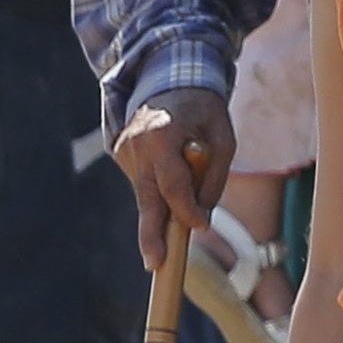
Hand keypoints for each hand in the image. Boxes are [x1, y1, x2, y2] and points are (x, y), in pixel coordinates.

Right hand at [113, 87, 232, 269]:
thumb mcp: (223, 137)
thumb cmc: (203, 110)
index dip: (188, 210)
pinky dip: (157, 188)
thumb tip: (202, 217)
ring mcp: (125, 151)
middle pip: (146, 199)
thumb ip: (214, 176)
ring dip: (163, 207)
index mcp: (163, 134)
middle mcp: (138, 144)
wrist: (168, 77)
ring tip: (183, 184)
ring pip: (146, 195)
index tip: (201, 226)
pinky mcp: (119, 155)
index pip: (174, 185)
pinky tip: (169, 165)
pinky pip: (143, 184)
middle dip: (151, 235)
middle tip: (154, 265)